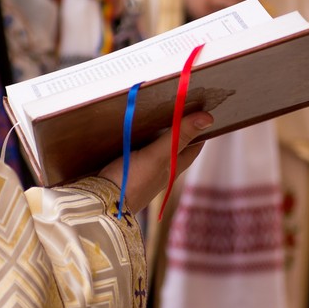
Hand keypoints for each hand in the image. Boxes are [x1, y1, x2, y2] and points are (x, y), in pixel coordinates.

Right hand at [98, 111, 214, 212]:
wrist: (99, 205)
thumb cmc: (131, 181)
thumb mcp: (157, 155)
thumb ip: (179, 137)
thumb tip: (208, 118)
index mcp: (174, 167)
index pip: (195, 144)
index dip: (200, 128)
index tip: (202, 107)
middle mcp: (162, 169)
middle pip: (177, 145)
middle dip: (179, 126)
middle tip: (178, 102)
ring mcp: (144, 171)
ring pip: (157, 147)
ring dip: (158, 131)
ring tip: (156, 109)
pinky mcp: (126, 169)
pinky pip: (138, 150)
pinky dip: (140, 138)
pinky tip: (132, 128)